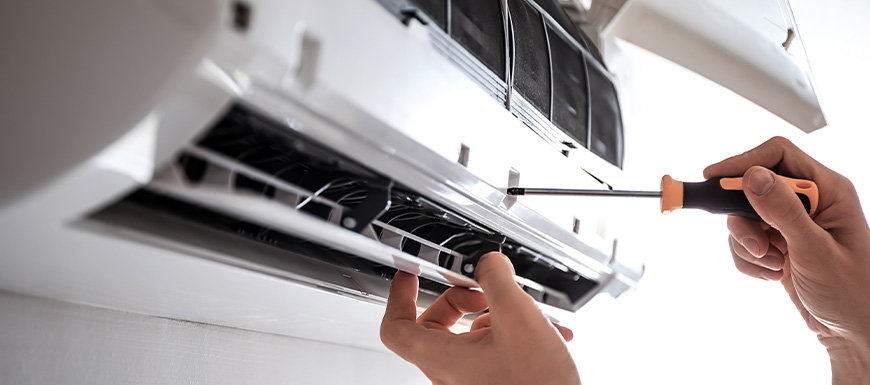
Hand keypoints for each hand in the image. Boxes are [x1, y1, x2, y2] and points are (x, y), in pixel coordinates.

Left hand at [380, 252, 579, 384]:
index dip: (399, 295)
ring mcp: (471, 380)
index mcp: (443, 358)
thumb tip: (489, 263)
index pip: (396, 327)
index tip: (411, 275)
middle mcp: (451, 373)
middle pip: (434, 325)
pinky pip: (490, 349)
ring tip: (522, 310)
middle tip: (482, 290)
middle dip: (459, 299)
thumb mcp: (518, 316)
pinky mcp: (492, 382)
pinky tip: (542, 329)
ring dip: (493, 314)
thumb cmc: (537, 384)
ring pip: (467, 336)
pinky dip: (510, 332)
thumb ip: (497, 279)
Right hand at [705, 137, 869, 380]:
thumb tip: (751, 176)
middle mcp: (809, 202)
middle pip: (752, 187)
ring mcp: (791, 223)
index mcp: (828, 191)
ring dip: (747, 245)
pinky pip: (744, 241)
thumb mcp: (815, 251)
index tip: (714, 179)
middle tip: (752, 244)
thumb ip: (783, 212)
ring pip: (744, 217)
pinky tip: (773, 274)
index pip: (778, 155)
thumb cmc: (852, 294)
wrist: (854, 333)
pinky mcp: (779, 244)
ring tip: (773, 265)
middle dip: (744, 219)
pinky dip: (748, 260)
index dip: (744, 162)